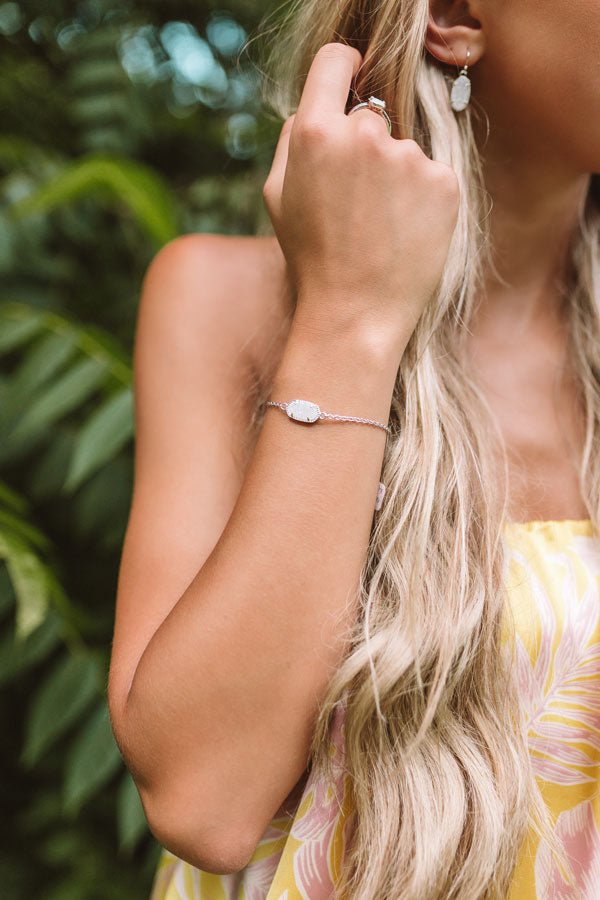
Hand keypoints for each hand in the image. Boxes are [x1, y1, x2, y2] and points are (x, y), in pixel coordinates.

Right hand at [263, 43, 459, 348]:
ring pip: (402, 149)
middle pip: (370, 115)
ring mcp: (408, 157)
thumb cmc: (311, 258)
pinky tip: (405, 233)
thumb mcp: (278, 197)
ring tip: (381, 228)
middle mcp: (364, 135)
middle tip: (357, 203)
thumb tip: (311, 106)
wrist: (356, 314)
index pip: (335, 62)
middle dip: (364, 147)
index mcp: (314, 133)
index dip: (344, 67)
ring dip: (395, 177)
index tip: (353, 76)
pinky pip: (431, 175)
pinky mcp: (443, 182)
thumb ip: (292, 139)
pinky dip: (422, 199)